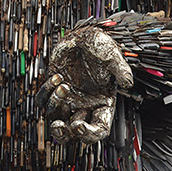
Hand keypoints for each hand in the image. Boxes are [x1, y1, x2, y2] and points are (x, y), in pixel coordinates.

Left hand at [38, 27, 132, 143]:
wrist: (82, 35)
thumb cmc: (99, 45)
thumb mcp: (112, 55)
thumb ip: (120, 69)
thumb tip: (128, 82)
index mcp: (103, 103)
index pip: (99, 129)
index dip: (89, 134)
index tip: (78, 125)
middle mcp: (85, 105)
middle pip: (73, 134)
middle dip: (64, 134)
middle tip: (59, 125)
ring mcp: (68, 98)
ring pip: (55, 118)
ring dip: (55, 106)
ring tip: (62, 85)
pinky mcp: (53, 89)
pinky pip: (43, 101)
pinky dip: (46, 93)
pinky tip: (56, 77)